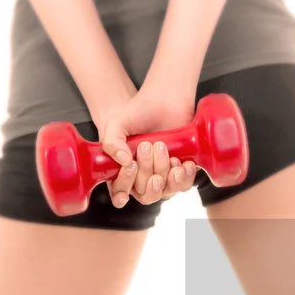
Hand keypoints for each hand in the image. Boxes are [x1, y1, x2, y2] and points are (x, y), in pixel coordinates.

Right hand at [99, 84, 197, 207]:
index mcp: (122, 171)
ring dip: (164, 172)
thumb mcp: (117, 124)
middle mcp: (141, 177)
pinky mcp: (179, 172)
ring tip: (164, 150)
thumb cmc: (137, 112)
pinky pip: (182, 186)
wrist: (165, 101)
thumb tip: (124, 161)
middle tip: (146, 145)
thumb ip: (111, 142)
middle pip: (143, 193)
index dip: (121, 192)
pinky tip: (182, 162)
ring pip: (163, 191)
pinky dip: (183, 177)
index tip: (127, 181)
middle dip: (145, 170)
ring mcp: (161, 175)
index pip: (119, 192)